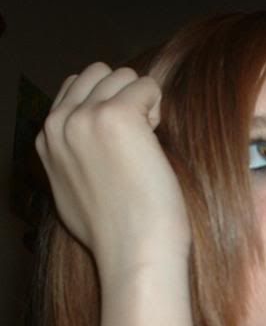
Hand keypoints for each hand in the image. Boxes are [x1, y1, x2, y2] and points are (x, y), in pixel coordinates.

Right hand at [36, 63, 190, 279]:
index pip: (75, 89)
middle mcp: (59, 122)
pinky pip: (148, 86)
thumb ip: (72, 160)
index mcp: (47, 139)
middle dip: (124, 97)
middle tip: (139, 139)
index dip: (107, 107)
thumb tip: (88, 145)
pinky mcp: (117, 115)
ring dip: (143, 102)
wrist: (134, 252)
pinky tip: (155, 143)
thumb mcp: (73, 194)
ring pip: (123, 76)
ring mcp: (85, 116)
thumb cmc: (116, 233)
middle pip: (98, 74)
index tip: (122, 145)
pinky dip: (158, 108)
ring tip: (147, 143)